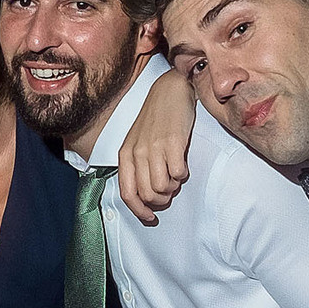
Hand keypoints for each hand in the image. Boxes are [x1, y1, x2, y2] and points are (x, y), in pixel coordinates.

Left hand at [116, 68, 194, 223]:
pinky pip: (178, 173)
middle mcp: (137, 152)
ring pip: (162, 187)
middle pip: (147, 195)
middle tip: (169, 190)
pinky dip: (182, 175)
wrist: (170, 90)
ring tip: (175, 174)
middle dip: (161, 200)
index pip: (126, 193)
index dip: (138, 210)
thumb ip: (138, 166)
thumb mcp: (138, 142)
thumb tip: (147, 194)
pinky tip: (182, 165)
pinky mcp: (173, 142)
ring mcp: (154, 147)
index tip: (150, 217)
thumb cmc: (156, 119)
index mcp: (125, 154)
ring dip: (173, 187)